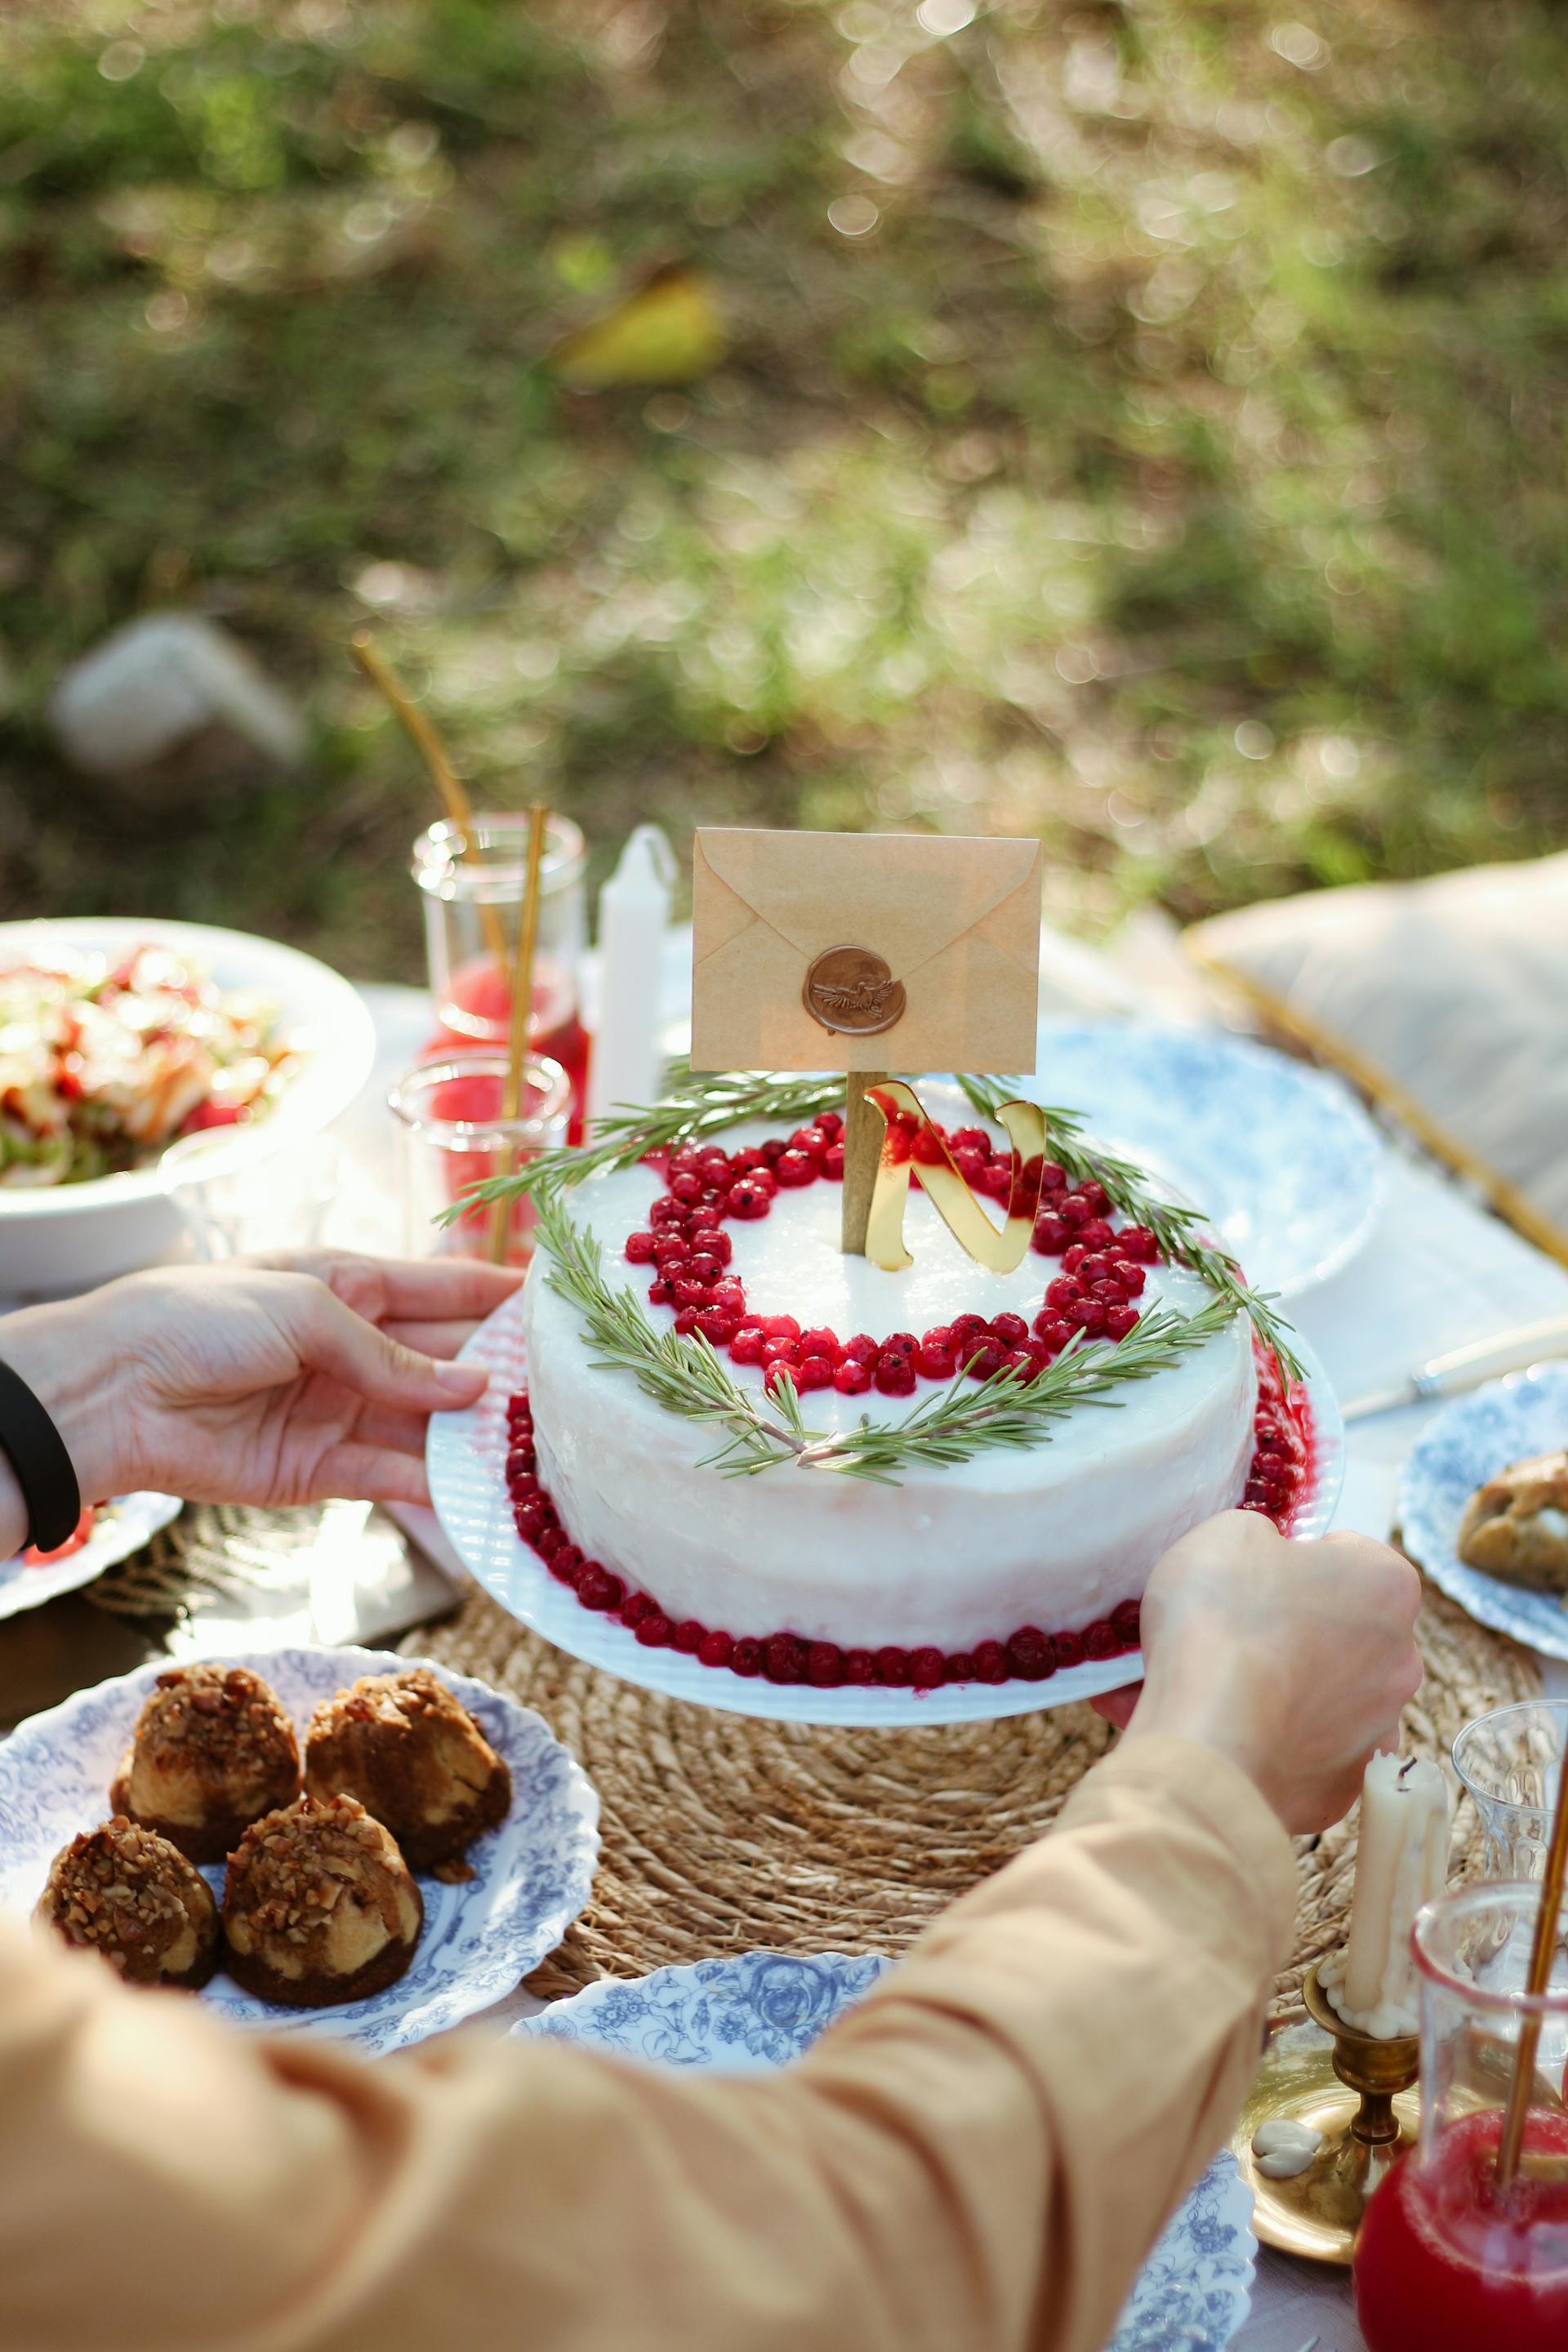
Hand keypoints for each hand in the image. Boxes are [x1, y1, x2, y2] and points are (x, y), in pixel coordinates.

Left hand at [0, 1253, 520, 1537]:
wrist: (114, 1391)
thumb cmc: (201, 1317)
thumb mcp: (306, 1309)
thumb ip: (390, 1355)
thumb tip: (471, 1389)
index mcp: (348, 1284)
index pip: (443, 1287)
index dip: (500, 1296)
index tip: (562, 1305)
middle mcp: (353, 1348)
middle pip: (446, 1360)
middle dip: (503, 1373)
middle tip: (570, 1392)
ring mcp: (339, 1411)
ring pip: (428, 1426)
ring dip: (478, 1438)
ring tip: (543, 1449)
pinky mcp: (319, 1471)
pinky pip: (392, 1478)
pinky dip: (437, 1488)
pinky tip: (485, 1493)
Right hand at [1101, 1511, 1422, 1833]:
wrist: (1207, 1742)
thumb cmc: (1221, 1622)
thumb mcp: (1225, 1533)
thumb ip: (1261, 1537)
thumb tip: (1265, 1559)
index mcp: (1385, 1584)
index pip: (1353, 1555)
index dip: (1298, 1560)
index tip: (1257, 1576)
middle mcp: (1401, 1660)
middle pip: (1347, 1630)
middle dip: (1299, 1629)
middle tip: (1236, 1632)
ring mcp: (1378, 1731)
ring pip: (1331, 1697)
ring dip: (1289, 1688)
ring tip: (1222, 1689)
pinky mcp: (1345, 1789)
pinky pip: (1308, 1754)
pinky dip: (1275, 1745)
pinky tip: (1229, 1735)